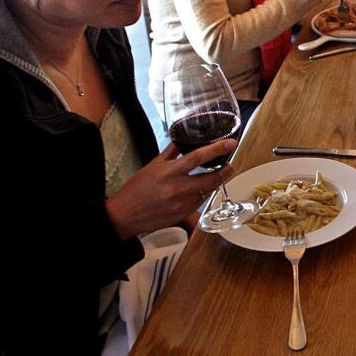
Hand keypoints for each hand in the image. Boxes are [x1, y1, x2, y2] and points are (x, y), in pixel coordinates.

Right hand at [106, 141, 236, 238]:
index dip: (217, 149)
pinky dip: (204, 192)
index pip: (198, 157)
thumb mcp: (152, 166)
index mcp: (168, 172)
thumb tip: (184, 139)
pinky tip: (200, 188)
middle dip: (226, 170)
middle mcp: (177, 188)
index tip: (230, 143)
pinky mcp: (184, 214)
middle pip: (212, 178)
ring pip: (209, 190)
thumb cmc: (136, 189)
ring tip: (217, 174)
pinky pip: (201, 201)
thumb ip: (171, 153)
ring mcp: (182, 203)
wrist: (124, 215)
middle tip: (229, 164)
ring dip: (216, 181)